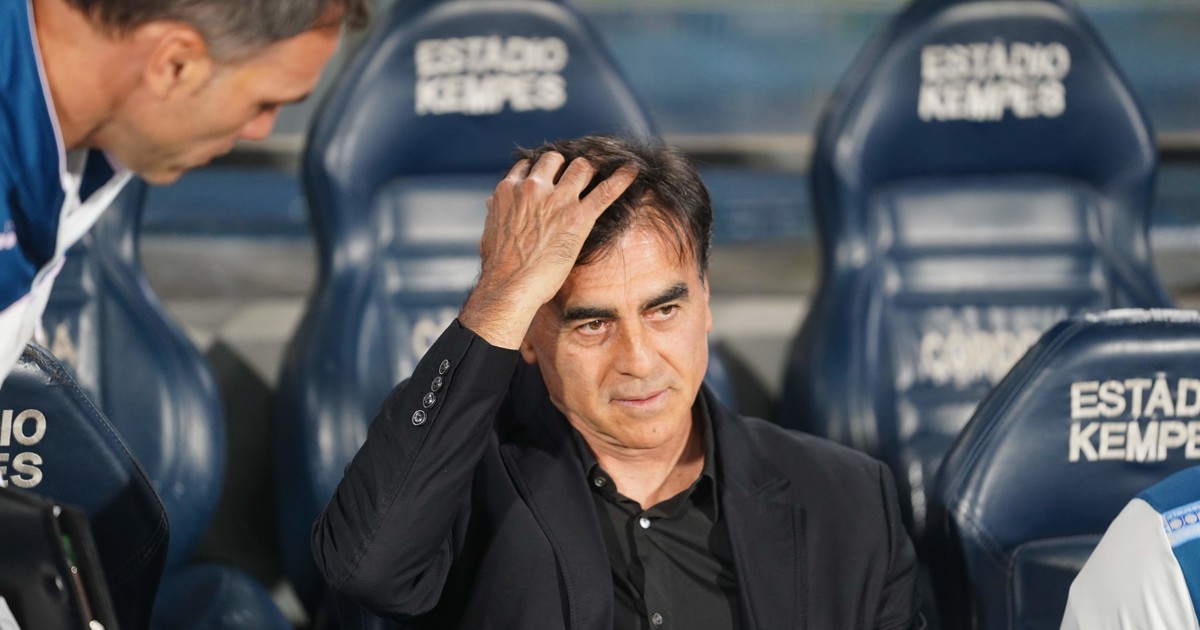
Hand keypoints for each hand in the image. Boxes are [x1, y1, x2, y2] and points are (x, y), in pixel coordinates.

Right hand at [460, 152, 636, 348]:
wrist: (510, 286)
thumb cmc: (499, 265)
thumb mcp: (490, 230)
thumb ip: (496, 210)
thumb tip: (492, 201)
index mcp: (510, 189)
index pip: (529, 165)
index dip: (541, 170)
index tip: (549, 175)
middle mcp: (534, 187)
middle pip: (556, 159)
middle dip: (565, 166)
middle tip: (574, 176)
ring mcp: (558, 200)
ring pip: (581, 166)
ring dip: (588, 171)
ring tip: (596, 177)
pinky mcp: (578, 217)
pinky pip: (605, 190)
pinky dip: (622, 178)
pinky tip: (632, 169)